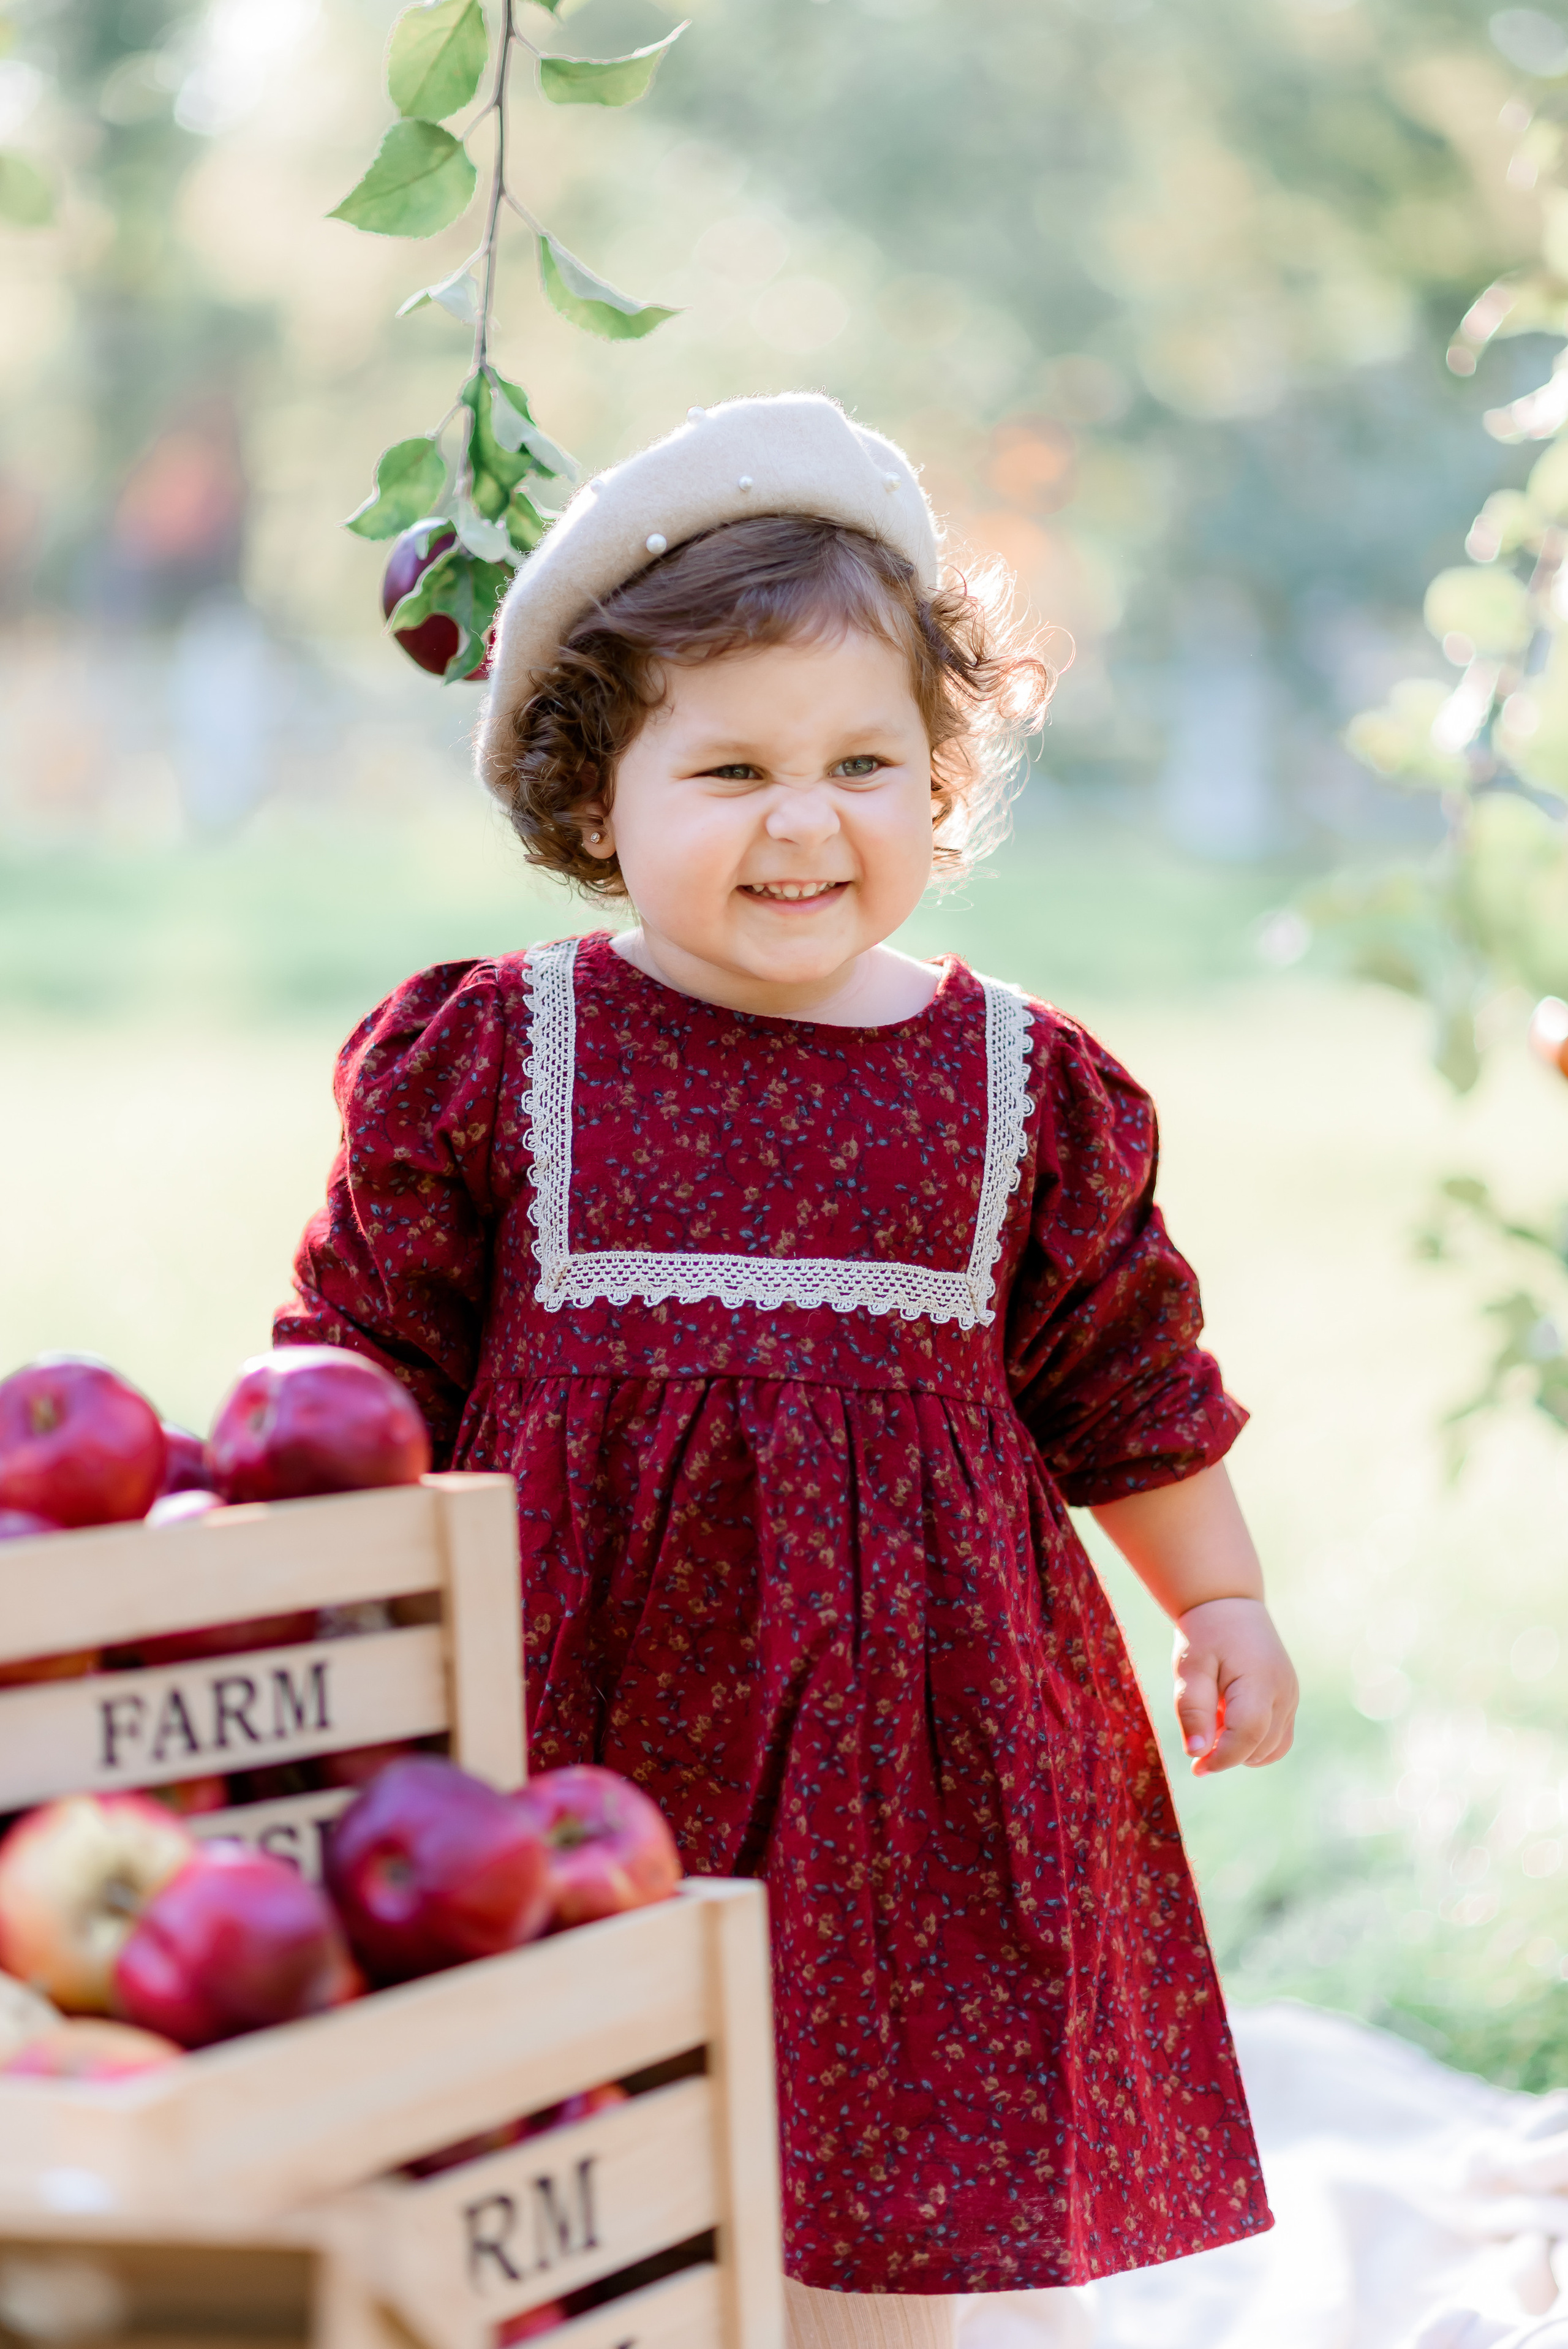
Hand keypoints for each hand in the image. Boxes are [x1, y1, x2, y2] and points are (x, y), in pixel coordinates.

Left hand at [1172, 1597, 1297, 1775]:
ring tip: (1216, 1718)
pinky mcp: (1290, 1700)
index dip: (1222, 1758)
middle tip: (1201, 1729)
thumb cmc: (1206, 1636)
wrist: (1229, 1605)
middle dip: (1228, 1753)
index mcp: (1261, 1682)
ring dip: (1242, 1749)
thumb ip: (1193, 1710)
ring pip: (1272, 1748)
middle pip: (1260, 1747)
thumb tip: (1197, 1754)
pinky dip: (1254, 1741)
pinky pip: (1277, 1737)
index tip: (1197, 1767)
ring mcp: (1292, 1697)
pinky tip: (1230, 1719)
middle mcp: (1285, 1693)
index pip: (1248, 1736)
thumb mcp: (1189, 1668)